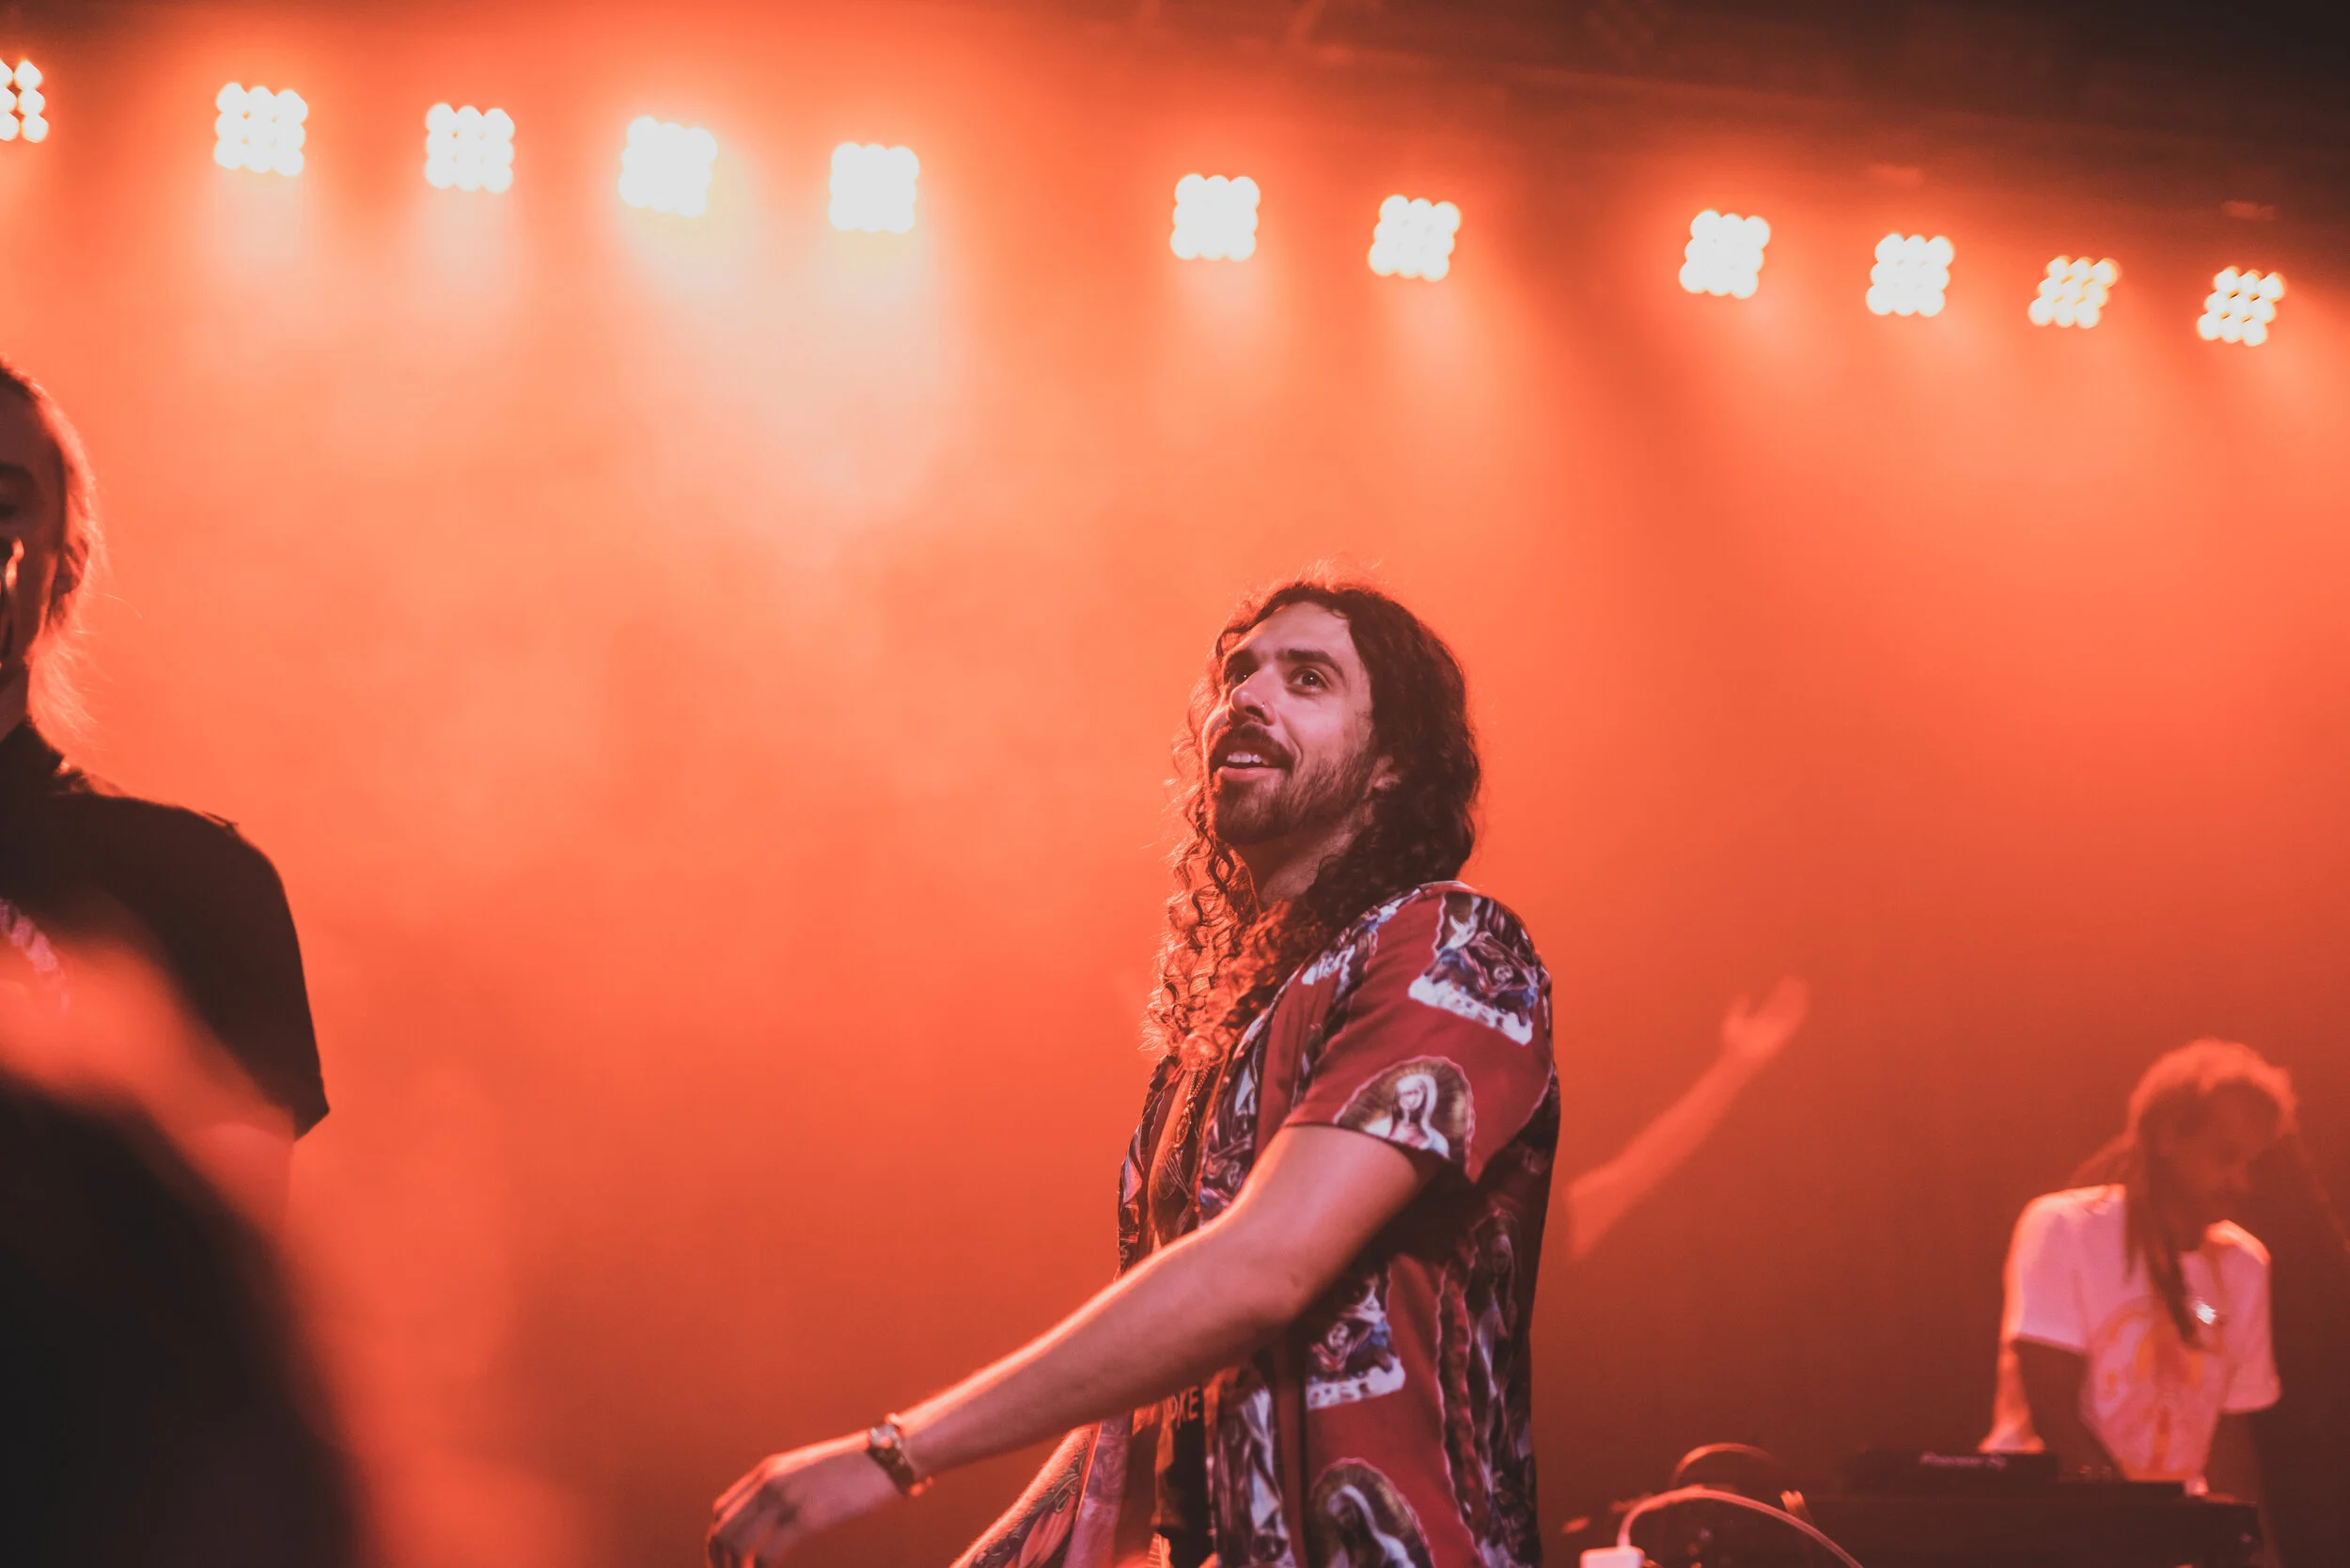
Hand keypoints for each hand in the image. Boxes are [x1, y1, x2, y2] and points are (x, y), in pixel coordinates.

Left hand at [708, 1435, 902, 1567]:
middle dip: (719, 1562)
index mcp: (768, 1471)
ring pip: (736, 1544)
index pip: (722, 1511)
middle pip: (722, 1530)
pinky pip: (765, 1555)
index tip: (728, 1565)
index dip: (717, 1543)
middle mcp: (770, 1482)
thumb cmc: (855, 1468)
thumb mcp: (810, 1470)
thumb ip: (788, 1487)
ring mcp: (786, 1499)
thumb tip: (778, 1516)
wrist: (887, 1457)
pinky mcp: (806, 1517)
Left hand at [1719, 976, 1807, 1071]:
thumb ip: (1738, 1009)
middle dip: (1789, 995)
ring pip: (1788, 1012)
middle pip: (1782, 1006)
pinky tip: (1802, 1005)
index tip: (1787, 983)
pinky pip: (1791, 1024)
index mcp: (1759, 1020)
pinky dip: (1797, 1015)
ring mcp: (1775, 1029)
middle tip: (1797, 982)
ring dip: (1795, 1001)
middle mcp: (1770, 1023)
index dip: (1780, 994)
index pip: (1773, 1004)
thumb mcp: (1733, 1022)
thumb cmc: (1733, 1044)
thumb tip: (1743, 996)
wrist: (1738, 1057)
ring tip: (1802, 989)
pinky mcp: (1780, 1036)